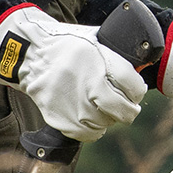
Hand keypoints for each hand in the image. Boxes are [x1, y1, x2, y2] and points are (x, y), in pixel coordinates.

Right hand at [0, 4, 147, 142]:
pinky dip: (93, 129)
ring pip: (106, 124)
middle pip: (123, 110)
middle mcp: (88, 83)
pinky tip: (90, 117)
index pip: (134, 86)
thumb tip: (141, 63)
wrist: (30, 56)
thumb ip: (115, 52)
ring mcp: (74, 104)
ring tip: (101, 108)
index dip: (137, 91)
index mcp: (99, 60)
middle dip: (129, 110)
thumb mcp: (93, 38)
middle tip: (127, 107)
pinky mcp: (61, 119)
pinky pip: (88, 134)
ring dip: (108, 118)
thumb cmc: (66, 46)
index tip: (134, 91)